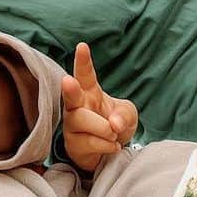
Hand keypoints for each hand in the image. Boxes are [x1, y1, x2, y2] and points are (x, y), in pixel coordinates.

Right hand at [62, 43, 138, 172]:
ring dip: (104, 129)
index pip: (85, 74)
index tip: (82, 46)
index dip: (83, 60)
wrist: (109, 151)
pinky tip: (112, 145)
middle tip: (67, 81)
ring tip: (113, 133)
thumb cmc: (115, 124)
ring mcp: (71, 124)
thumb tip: (114, 124)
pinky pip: (89, 142)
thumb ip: (124, 115)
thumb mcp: (128, 114)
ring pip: (82, 121)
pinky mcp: (72, 144)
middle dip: (69, 88)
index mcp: (90, 91)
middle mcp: (77, 105)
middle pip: (70, 96)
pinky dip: (106, 145)